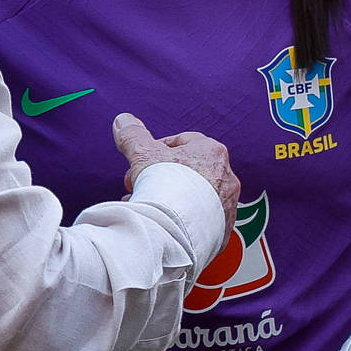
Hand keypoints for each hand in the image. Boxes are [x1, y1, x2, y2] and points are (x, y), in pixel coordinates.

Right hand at [111, 112, 239, 219]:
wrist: (177, 229)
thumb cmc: (164, 186)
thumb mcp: (143, 154)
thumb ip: (133, 136)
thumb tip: (123, 120)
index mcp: (212, 152)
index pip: (183, 142)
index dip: (156, 151)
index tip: (139, 163)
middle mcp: (226, 177)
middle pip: (187, 171)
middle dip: (159, 178)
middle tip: (138, 186)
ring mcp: (227, 205)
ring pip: (192, 197)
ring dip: (169, 199)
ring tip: (145, 207)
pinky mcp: (222, 230)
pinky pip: (198, 220)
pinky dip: (181, 220)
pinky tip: (162, 224)